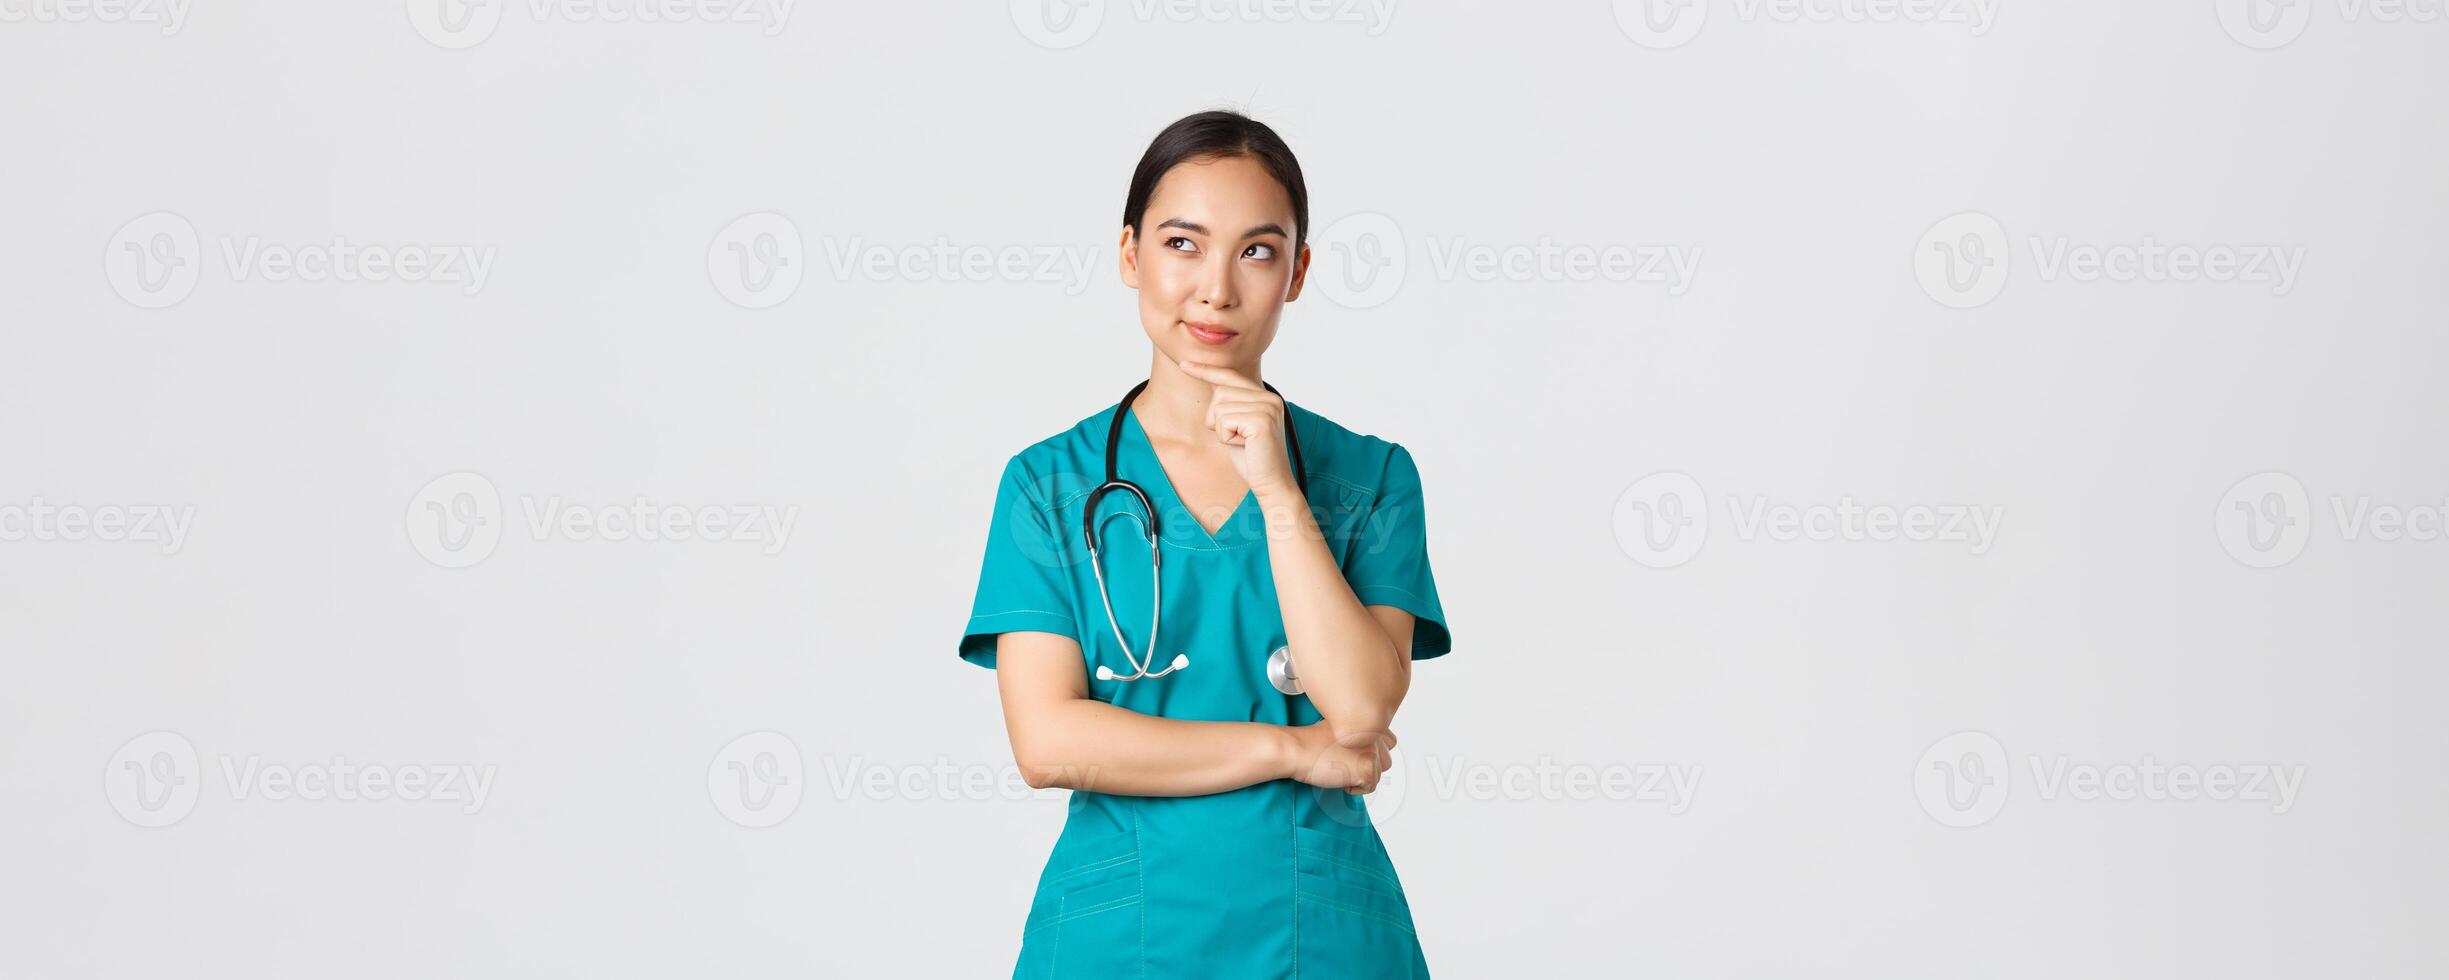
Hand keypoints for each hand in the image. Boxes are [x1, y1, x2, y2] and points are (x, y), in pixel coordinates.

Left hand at [1175, 360, 1295, 497]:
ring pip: (1219, 407)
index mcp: (1265, 397)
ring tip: (1242, 443)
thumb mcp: (1237, 427)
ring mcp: (1267, 407)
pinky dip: (1226, 437)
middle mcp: (1269, 398)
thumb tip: (1215, 387)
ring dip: (1222, 430)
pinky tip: (1244, 446)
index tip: (1184, 364)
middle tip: (1236, 439)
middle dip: (1216, 419)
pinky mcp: (1261, 419)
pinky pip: (1224, 420)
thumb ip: (1230, 406)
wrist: (1272, 484)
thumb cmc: (1253, 460)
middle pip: (1220, 392)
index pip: (1230, 376)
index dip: (1206, 370)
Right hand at [1284, 721, 1396, 794]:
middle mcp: (1375, 735)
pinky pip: (1369, 787)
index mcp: (1368, 723)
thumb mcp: (1339, 729)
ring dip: (1360, 777)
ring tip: (1340, 771)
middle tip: (1347, 766)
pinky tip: (1338, 778)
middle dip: (1368, 767)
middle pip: (1386, 761)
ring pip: (1378, 775)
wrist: (1296, 749)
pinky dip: (1354, 788)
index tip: (1357, 756)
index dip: (1374, 752)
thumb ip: (1357, 735)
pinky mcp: (1366, 769)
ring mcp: (1372, 752)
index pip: (1389, 741)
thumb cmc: (1310, 740)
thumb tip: (1364, 752)